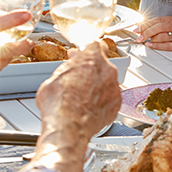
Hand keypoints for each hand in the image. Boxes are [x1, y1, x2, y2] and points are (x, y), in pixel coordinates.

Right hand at [29, 42, 120, 171]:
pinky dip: (103, 101)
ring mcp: (114, 87)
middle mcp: (107, 70)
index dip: (89, 51)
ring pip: (107, 82)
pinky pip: (111, 98)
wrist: (67, 126)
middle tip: (80, 79)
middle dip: (92, 71)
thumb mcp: (54, 77)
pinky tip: (89, 107)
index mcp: (92, 58)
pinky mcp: (117, 103)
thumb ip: (67, 67)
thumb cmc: (59, 103)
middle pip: (102, 65)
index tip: (85, 55)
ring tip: (83, 98)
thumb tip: (68, 66)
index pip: (97, 45)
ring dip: (98, 87)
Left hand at [138, 16, 171, 57]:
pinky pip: (167, 45)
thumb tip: (144, 29)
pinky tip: (150, 45)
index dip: (146, 24)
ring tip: (143, 41)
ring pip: (162, 36)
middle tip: (139, 36)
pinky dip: (157, 45)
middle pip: (159, 27)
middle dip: (146, 31)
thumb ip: (162, 27)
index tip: (137, 28)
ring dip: (150, 39)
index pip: (158, 20)